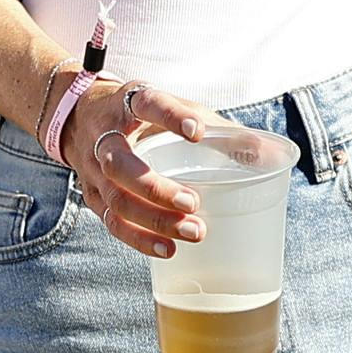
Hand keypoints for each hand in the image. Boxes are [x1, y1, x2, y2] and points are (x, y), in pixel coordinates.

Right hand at [60, 76, 224, 258]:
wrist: (81, 118)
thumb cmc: (142, 115)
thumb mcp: (175, 107)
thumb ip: (218, 129)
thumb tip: (271, 154)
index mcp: (128, 103)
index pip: (147, 104)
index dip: (169, 117)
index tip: (197, 132)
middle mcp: (105, 135)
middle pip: (121, 164)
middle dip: (157, 188)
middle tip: (194, 202)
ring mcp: (94, 169)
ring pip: (117, 199)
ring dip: (154, 220)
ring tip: (193, 232)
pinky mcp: (93, 195)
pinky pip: (112, 222)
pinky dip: (139, 239)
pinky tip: (167, 249)